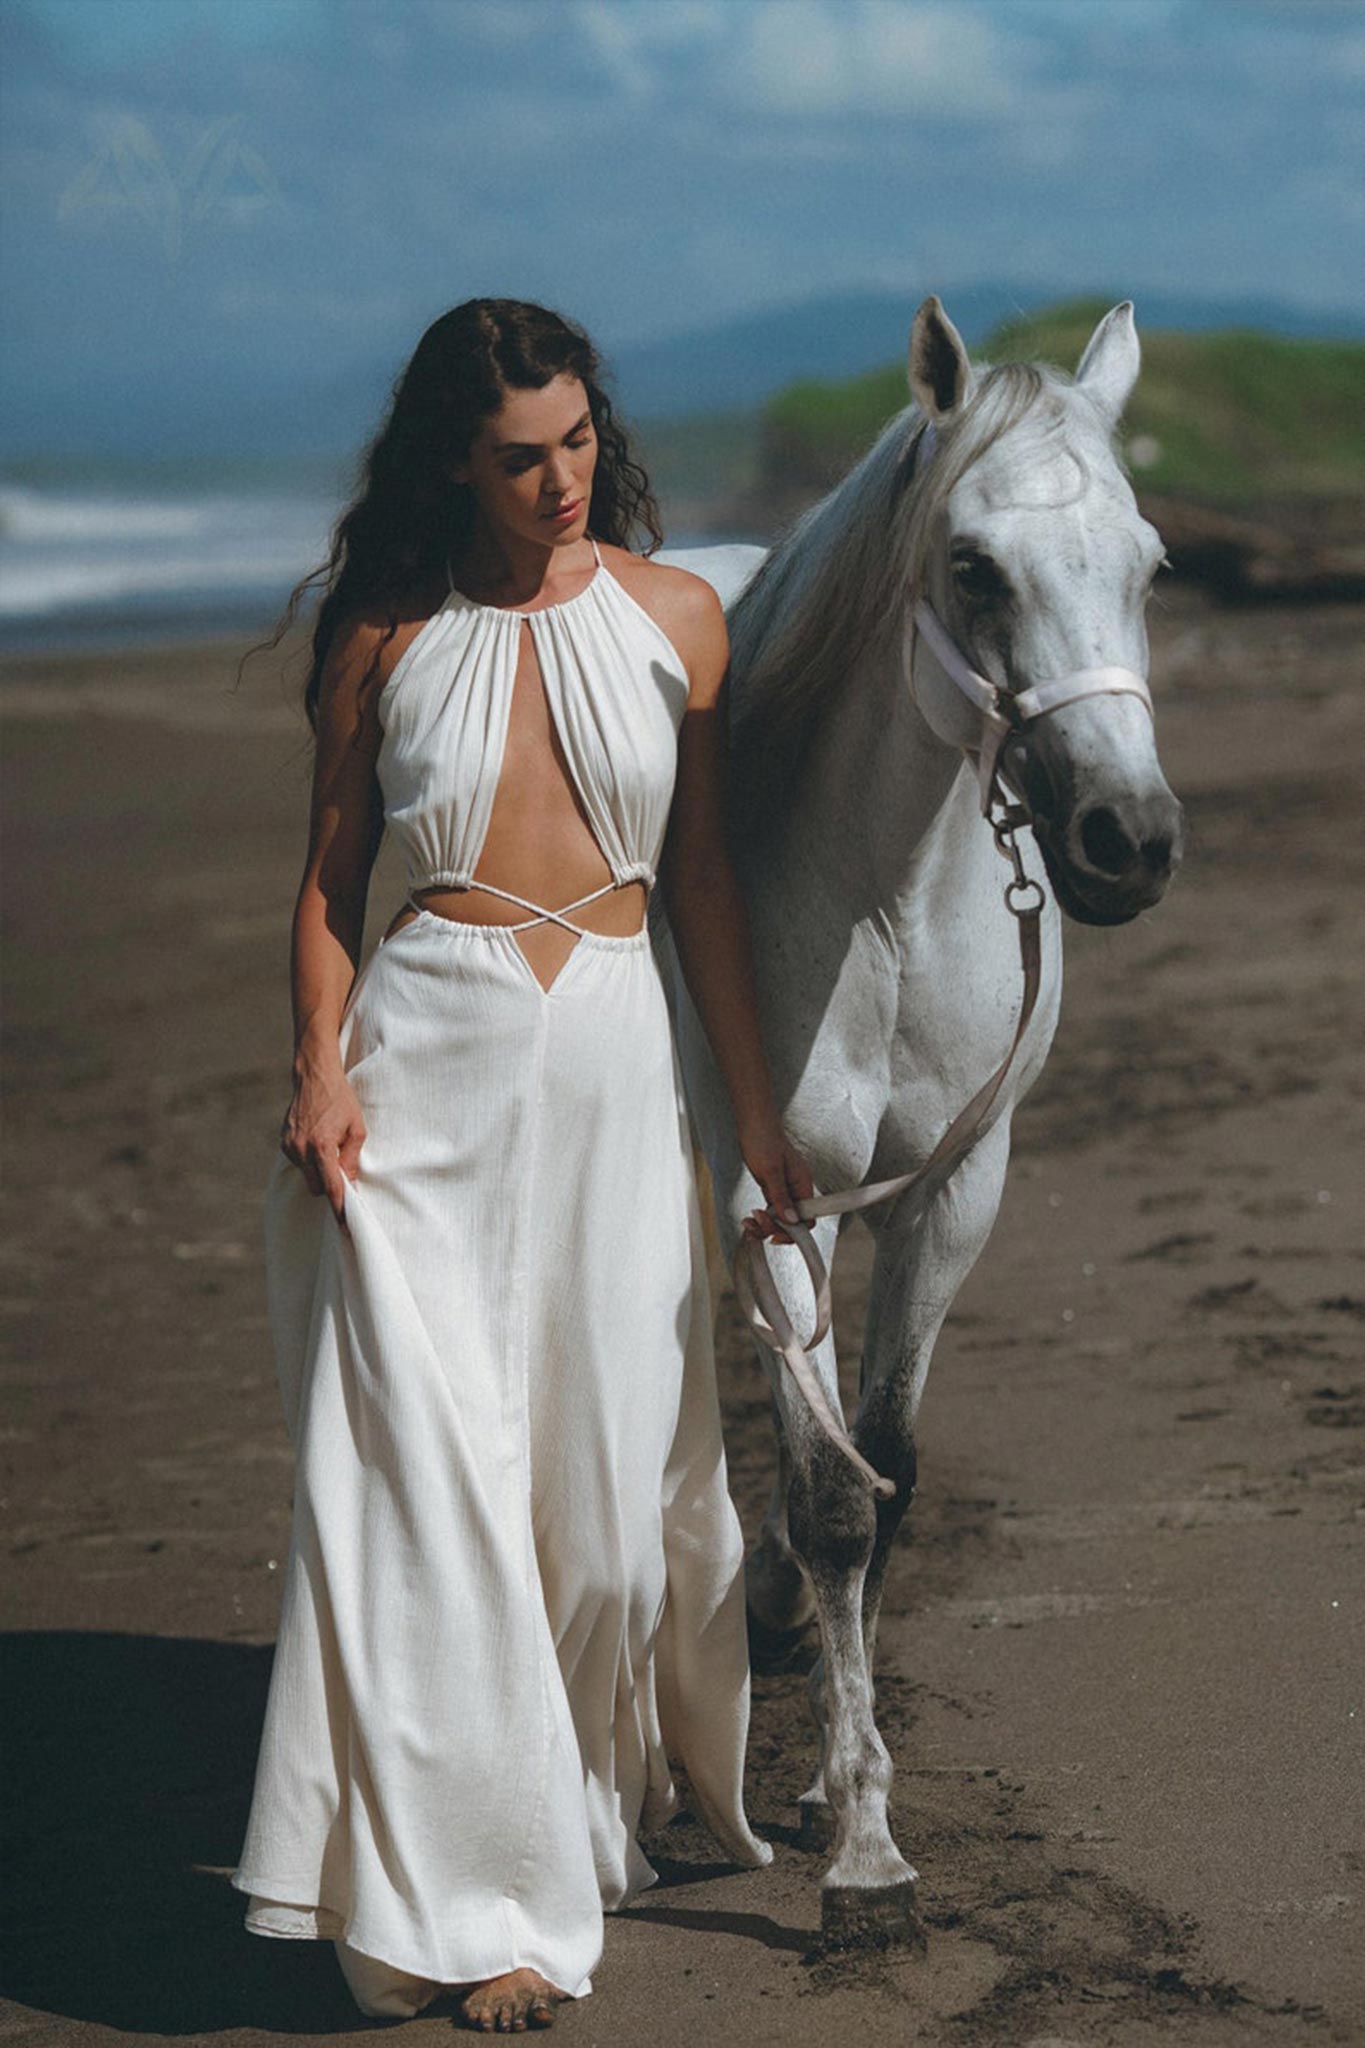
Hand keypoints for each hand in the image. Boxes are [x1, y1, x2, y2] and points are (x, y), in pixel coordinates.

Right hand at [279, 1057, 365, 1230]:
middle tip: (342, 1169)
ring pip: (306, 1176)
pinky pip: (298, 1163)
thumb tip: (350, 1185)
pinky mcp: (283, 1143)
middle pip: (316, 1187)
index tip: (344, 1224)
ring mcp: (289, 1146)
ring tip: (329, 1147)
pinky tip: (317, 1139)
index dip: (339, 1206)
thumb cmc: (341, 1101)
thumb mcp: (356, 1129)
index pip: (331, 1187)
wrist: (314, 1077)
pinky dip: (309, 1159)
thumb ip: (352, 1159)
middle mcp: (301, 1149)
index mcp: (322, 1147)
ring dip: (318, 1170)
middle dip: (329, 1184)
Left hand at [737, 1117, 815, 1248]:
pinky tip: (750, 1218)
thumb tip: (791, 1220)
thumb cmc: (764, 1139)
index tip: (776, 1237)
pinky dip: (760, 1218)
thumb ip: (780, 1196)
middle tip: (756, 1222)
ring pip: (779, 1219)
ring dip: (764, 1225)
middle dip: (773, 1228)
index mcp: (803, 1185)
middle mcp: (796, 1190)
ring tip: (749, 1222)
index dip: (793, 1232)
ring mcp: (784, 1190)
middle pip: (792, 1223)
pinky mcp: (772, 1189)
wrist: (753, 1123)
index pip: (807, 1219)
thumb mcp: (771, 1170)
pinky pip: (770, 1211)